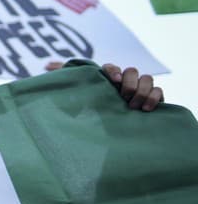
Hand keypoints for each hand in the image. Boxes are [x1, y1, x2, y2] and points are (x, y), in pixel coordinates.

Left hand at [45, 61, 163, 110]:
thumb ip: (63, 84)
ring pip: (147, 78)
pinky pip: (159, 91)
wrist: (109, 137)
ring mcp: (140, 90)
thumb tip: (44, 67)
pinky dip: (154, 97)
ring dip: (141, 90)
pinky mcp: (153, 99)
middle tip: (124, 98)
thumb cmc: (89, 116)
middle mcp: (124, 82)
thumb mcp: (75, 101)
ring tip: (133, 106)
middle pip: (131, 71)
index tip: (114, 81)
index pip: (110, 68)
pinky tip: (146, 109)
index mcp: (106, 81)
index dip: (113, 71)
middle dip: (129, 83)